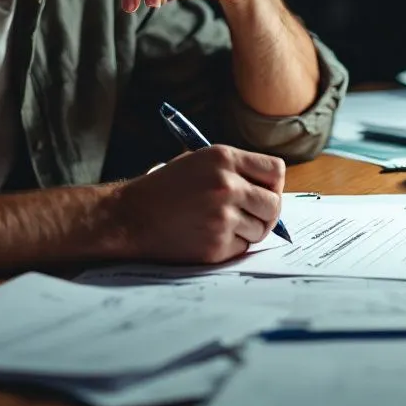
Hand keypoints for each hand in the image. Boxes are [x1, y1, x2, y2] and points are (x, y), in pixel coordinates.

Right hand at [112, 145, 285, 263]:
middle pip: (274, 203)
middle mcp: (227, 185)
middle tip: (251, 215)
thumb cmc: (164, 188)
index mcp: (223, 157)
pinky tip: (208, 235)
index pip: (275, 170)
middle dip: (267, 212)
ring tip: (220, 224)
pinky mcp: (216, 245)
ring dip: (248, 230)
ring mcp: (222, 216)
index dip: (272, 184)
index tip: (264, 191)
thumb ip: (234, 170)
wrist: (130, 216)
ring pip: (261, 229)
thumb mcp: (198, 161)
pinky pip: (242, 248)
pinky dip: (232, 245)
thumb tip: (270, 190)